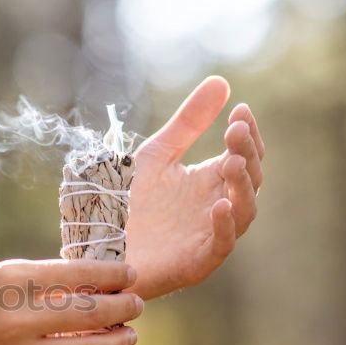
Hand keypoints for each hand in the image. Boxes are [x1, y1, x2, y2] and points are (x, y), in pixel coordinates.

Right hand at [0, 259, 143, 344]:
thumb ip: (24, 279)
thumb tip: (70, 284)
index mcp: (10, 279)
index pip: (83, 273)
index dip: (115, 274)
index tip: (130, 274)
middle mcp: (19, 317)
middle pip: (95, 312)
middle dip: (125, 307)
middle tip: (136, 305)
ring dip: (117, 341)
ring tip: (128, 336)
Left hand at [125, 76, 264, 299]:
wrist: (95, 246)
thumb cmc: (125, 203)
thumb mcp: (156, 155)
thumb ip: (186, 124)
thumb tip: (222, 82)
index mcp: (209, 180)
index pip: (243, 154)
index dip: (246, 133)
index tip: (239, 110)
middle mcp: (216, 205)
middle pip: (249, 179)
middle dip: (246, 154)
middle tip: (234, 132)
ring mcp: (209, 234)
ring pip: (244, 212)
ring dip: (242, 187)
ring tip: (232, 163)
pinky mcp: (197, 262)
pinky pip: (222, 245)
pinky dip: (225, 226)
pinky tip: (218, 205)